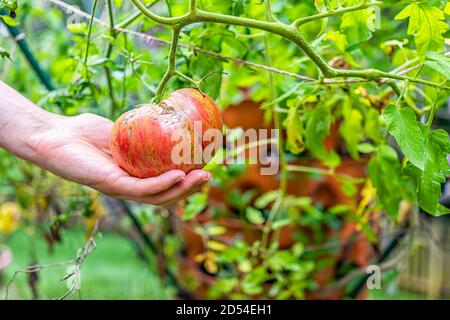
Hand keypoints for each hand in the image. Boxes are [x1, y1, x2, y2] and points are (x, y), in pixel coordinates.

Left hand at [27, 113, 210, 205]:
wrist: (54, 135)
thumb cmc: (83, 132)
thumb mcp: (120, 132)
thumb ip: (139, 132)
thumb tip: (162, 119)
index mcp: (134, 177)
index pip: (165, 185)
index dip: (186, 181)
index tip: (204, 167)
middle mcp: (129, 187)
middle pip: (166, 195)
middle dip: (190, 189)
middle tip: (209, 176)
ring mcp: (120, 188)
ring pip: (157, 197)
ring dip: (182, 190)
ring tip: (201, 178)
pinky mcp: (110, 184)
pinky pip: (141, 188)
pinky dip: (162, 184)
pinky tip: (177, 176)